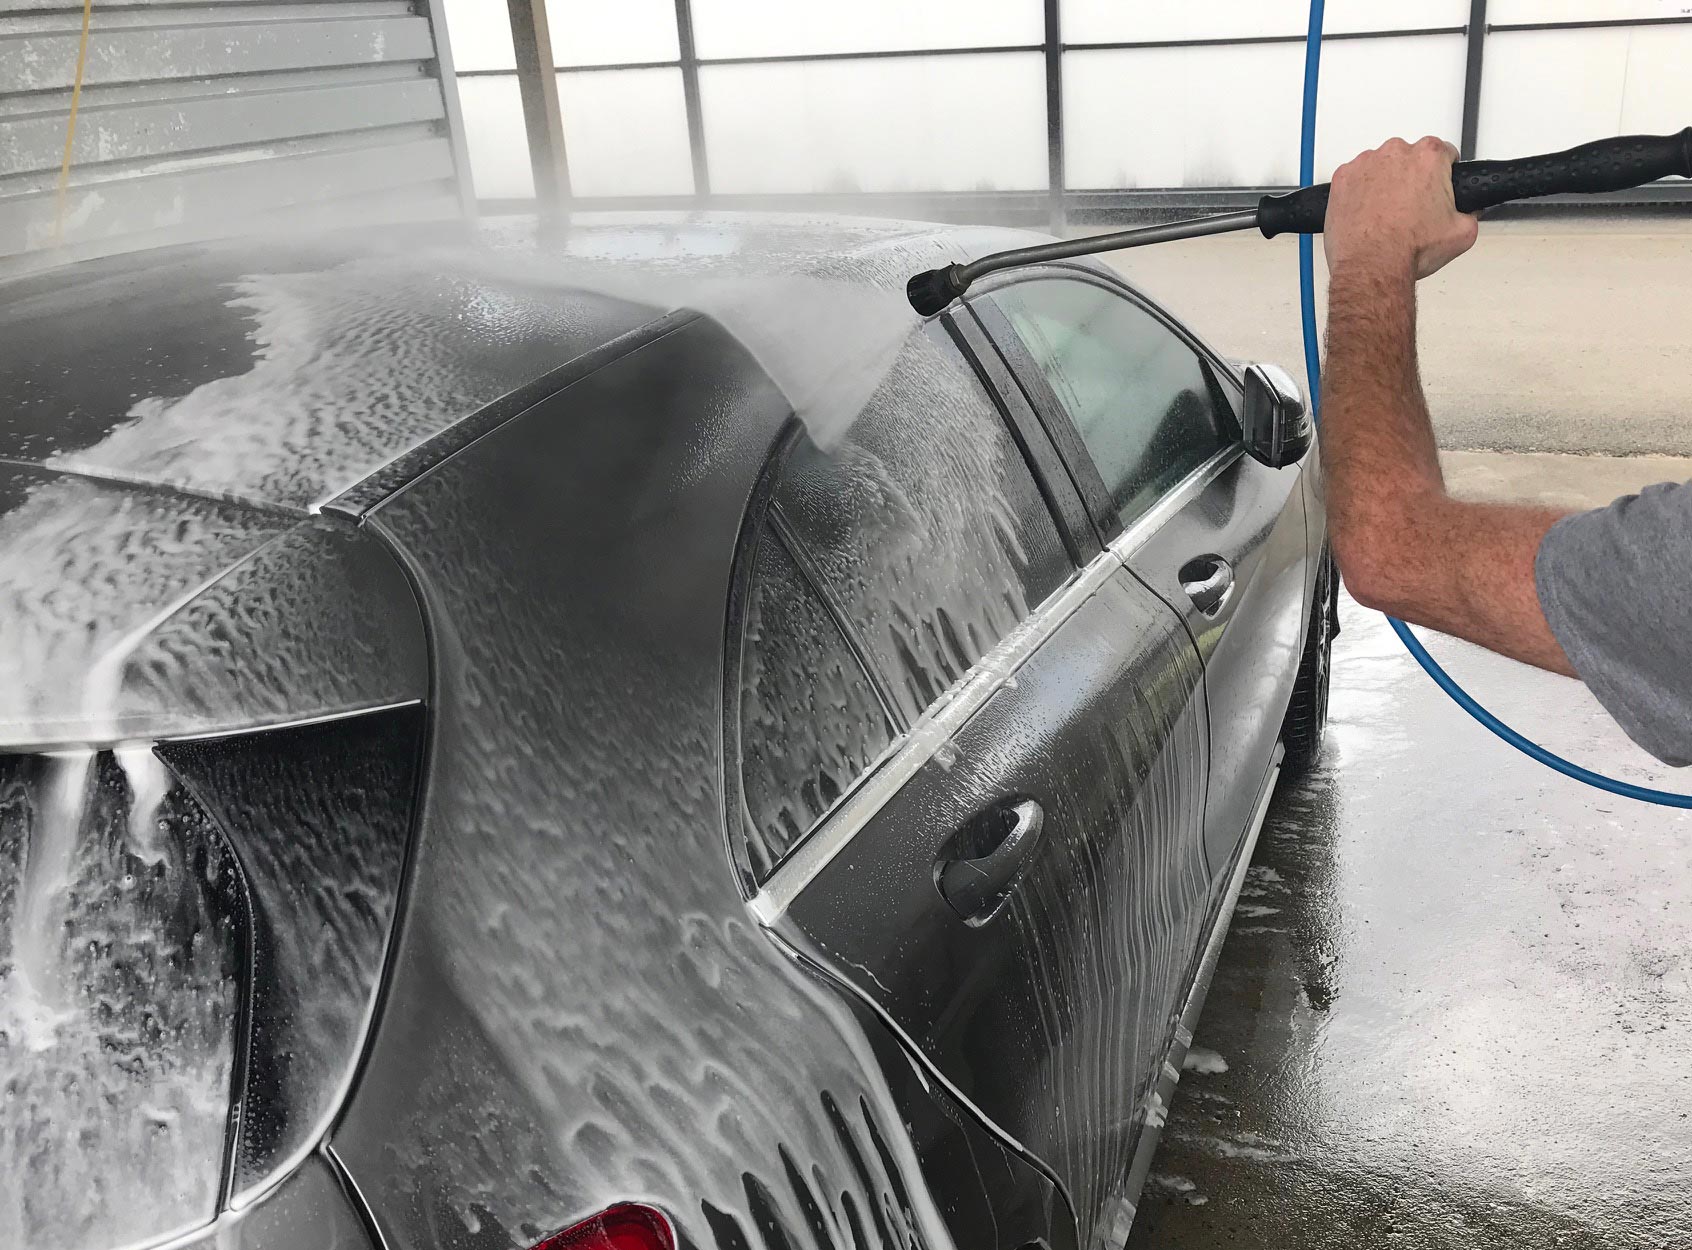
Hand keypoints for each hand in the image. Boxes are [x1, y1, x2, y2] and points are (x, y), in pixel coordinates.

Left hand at [1324, 137, 1478, 280]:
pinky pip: (1354, 179)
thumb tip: (1469, 210)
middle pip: (1409, 159)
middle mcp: (1396, 152)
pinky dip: (1359, 193)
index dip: (1442, 173)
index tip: (1437, 187)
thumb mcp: (1462, 232)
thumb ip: (1472, 211)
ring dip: (1384, 185)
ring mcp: (1366, 163)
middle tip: (1411, 209)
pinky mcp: (1342, 178)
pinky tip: (1367, 214)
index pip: (1444, 152)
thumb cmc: (1409, 248)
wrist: (1372, 266)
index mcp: (1430, 155)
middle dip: (1412, 179)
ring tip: (1386, 215)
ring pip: (1380, 168)